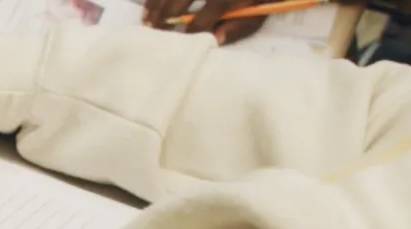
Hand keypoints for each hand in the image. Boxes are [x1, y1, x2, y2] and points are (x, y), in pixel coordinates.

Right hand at [142, 0, 265, 44]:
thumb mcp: (262, 9)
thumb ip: (241, 26)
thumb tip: (215, 40)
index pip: (201, 21)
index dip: (189, 34)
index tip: (181, 43)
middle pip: (177, 3)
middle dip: (164, 23)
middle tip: (157, 36)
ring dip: (154, 7)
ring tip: (147, 23)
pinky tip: (151, 6)